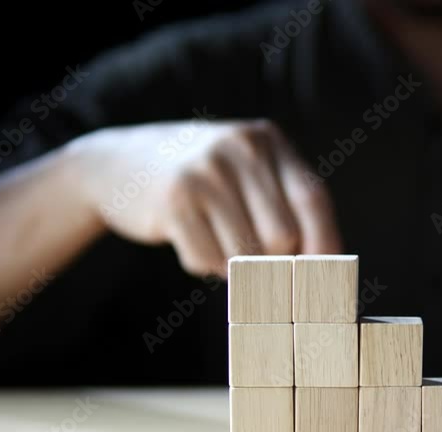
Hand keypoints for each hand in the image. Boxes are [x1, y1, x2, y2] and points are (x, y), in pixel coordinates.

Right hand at [72, 119, 341, 276]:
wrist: (116, 163)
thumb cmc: (201, 179)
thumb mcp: (245, 171)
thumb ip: (285, 206)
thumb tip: (323, 269)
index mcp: (267, 141)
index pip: (313, 200)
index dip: (325, 245)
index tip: (325, 279)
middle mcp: (239, 149)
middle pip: (283, 236)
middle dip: (273, 261)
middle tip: (254, 260)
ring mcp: (205, 172)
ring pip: (246, 255)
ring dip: (236, 266)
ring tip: (217, 241)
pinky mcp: (173, 201)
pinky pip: (208, 260)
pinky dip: (204, 264)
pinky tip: (190, 238)